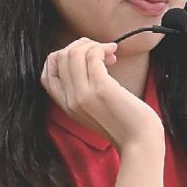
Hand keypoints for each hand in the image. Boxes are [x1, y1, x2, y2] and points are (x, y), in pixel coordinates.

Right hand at [40, 38, 163, 152]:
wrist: (140, 141)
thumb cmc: (125, 124)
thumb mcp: (95, 110)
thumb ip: (85, 91)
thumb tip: (90, 58)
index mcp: (67, 106)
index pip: (46, 74)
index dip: (61, 57)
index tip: (83, 57)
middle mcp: (70, 100)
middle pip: (59, 58)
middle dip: (79, 46)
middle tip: (101, 51)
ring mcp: (83, 95)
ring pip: (73, 53)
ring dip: (92, 45)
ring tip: (109, 52)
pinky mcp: (101, 88)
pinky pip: (92, 56)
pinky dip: (102, 48)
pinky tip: (113, 52)